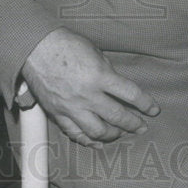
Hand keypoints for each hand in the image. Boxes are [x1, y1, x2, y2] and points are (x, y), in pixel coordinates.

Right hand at [22, 28, 159, 145]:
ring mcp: (72, 107)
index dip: (146, 104)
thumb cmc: (65, 44)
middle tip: (141, 127)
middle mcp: (88, 95)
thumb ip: (107, 70)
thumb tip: (116, 85)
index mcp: (100, 76)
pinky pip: (75, 133)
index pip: (131, 95)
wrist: (34, 48)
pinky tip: (97, 142)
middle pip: (117, 117)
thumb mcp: (94, 51)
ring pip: (98, 132)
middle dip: (134, 124)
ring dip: (113, 135)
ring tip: (120, 133)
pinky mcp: (58, 113)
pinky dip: (88, 141)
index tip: (153, 110)